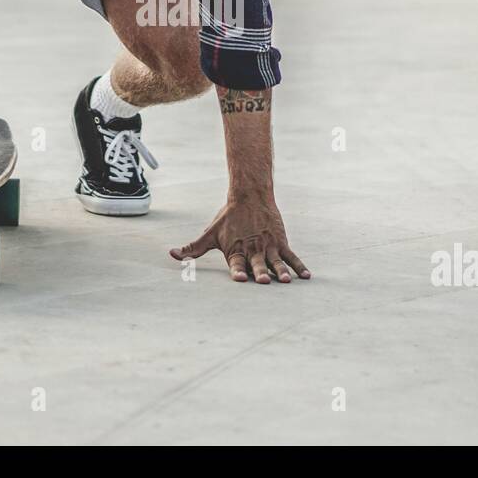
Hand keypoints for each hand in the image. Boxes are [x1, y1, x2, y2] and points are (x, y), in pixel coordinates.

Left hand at [170, 197, 309, 283]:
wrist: (250, 196)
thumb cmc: (228, 218)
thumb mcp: (209, 234)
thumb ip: (191, 248)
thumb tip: (170, 255)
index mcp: (235, 250)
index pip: (236, 264)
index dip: (237, 272)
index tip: (239, 279)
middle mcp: (252, 250)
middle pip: (256, 265)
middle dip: (260, 274)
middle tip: (263, 282)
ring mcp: (268, 246)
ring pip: (275, 262)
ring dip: (280, 272)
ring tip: (285, 281)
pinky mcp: (280, 242)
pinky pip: (291, 256)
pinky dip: (299, 266)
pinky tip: (307, 276)